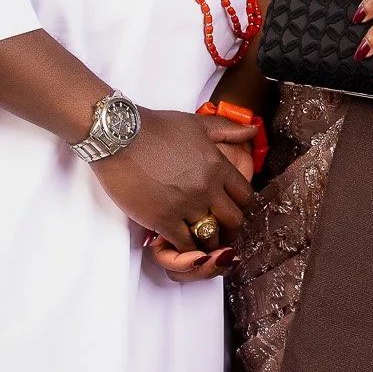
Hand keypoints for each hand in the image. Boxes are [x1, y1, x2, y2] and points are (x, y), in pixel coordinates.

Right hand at [90, 107, 255, 257]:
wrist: (119, 135)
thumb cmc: (156, 127)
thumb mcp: (197, 123)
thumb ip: (228, 129)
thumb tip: (253, 129)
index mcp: (218, 165)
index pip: (245, 196)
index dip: (239, 204)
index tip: (229, 206)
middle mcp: (207, 187)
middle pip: (234, 220)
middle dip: (228, 225)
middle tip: (216, 225)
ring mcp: (186, 205)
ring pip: (211, 236)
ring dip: (206, 239)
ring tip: (198, 235)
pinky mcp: (163, 219)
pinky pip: (185, 245)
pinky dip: (185, 248)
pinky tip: (179, 240)